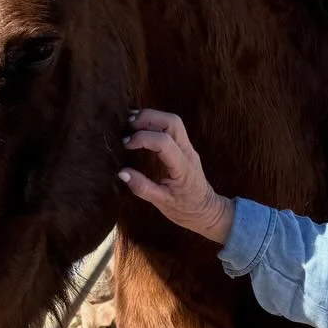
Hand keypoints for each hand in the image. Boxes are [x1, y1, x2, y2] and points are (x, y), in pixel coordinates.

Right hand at [119, 109, 234, 244]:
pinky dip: (155, 123)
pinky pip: (172, 128)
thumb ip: (142, 188)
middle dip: (148, 118)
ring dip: (152, 118)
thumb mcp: (163, 203)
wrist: (206, 210)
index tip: (126, 144)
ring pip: (173, 121)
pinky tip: (141, 128)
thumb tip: (121, 173)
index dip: (142, 138)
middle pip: (172, 122)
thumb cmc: (186, 209)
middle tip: (128, 124)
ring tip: (131, 123)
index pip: (164, 142)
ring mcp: (188, 148)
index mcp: (183, 167)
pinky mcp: (184, 147)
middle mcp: (188, 152)